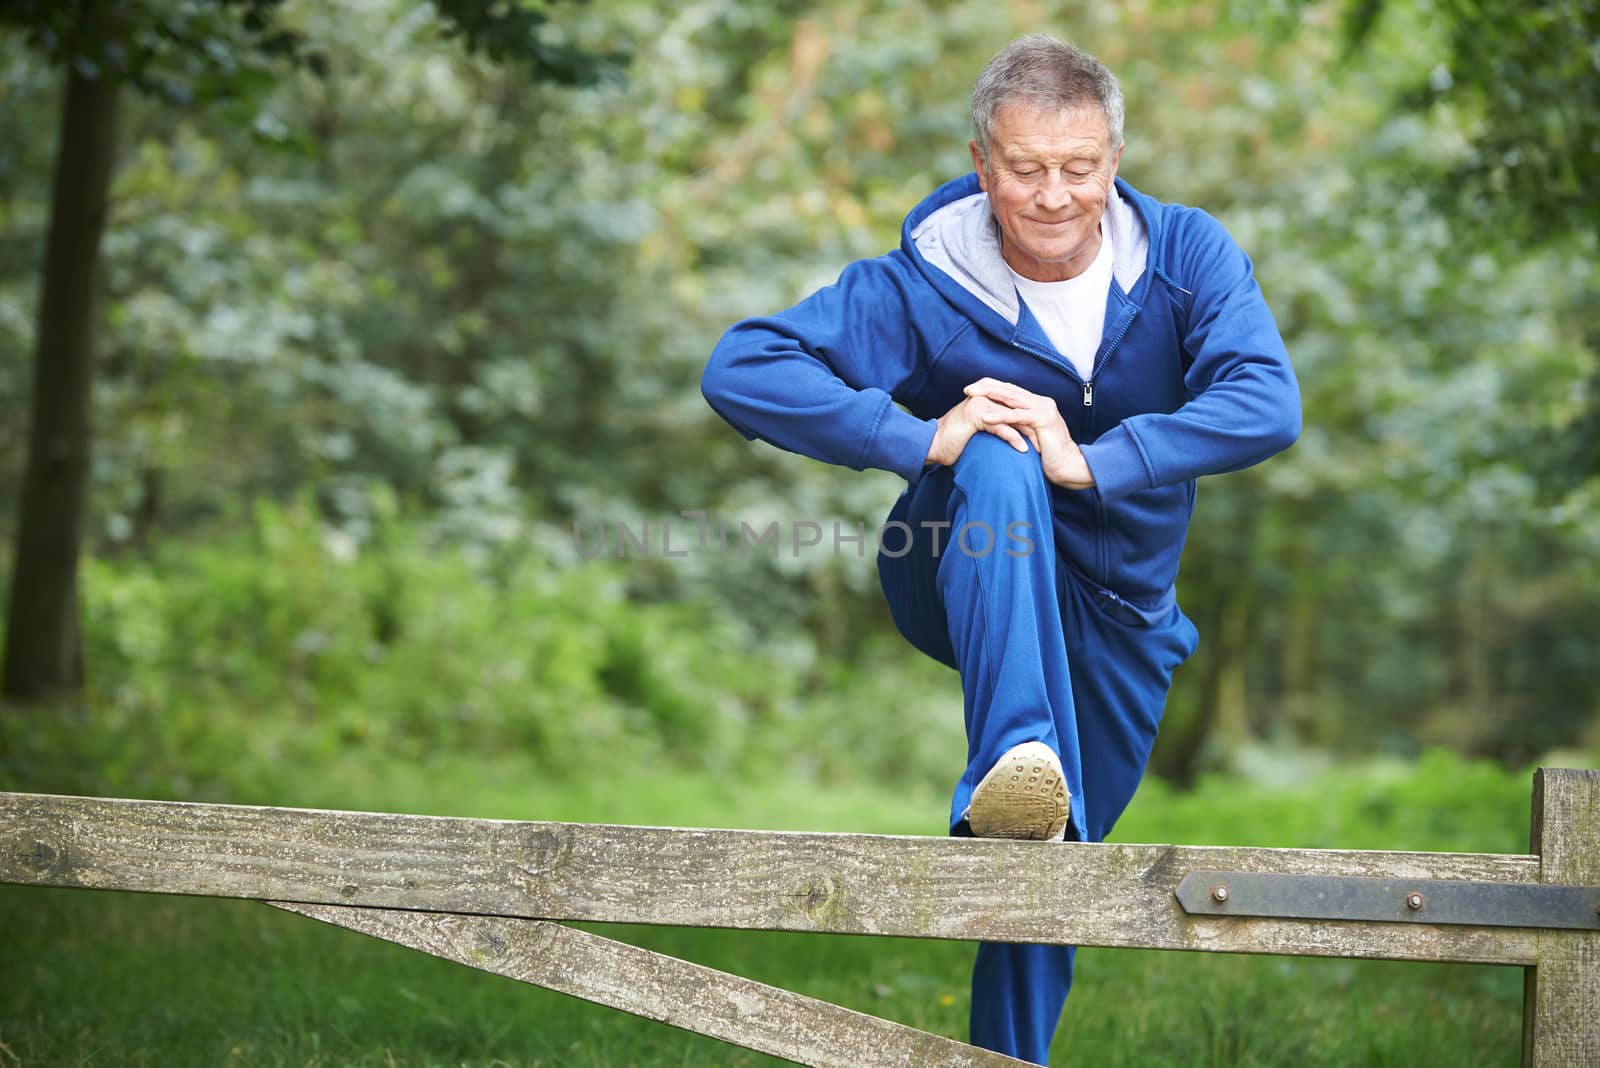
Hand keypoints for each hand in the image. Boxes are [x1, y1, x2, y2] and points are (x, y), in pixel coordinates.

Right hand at [926, 392, 1035, 467]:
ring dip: (1027, 434)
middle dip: (1033, 427)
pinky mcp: (976, 415)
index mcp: (986, 398)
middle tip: (1047, 442)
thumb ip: (993, 424)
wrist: (932, 446)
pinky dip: (1013, 439)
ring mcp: (980, 404)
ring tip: (1040, 448)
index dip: (1029, 421)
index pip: (1014, 408)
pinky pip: (1000, 426)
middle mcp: (984, 397)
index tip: (1043, 436)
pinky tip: (1023, 449)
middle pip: (1016, 411)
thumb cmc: (953, 442)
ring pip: (1011, 418)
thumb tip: (1011, 432)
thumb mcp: (978, 430)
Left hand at [961, 378, 1094, 488]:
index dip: (991, 387)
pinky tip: (985, 417)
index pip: (1011, 390)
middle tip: (966, 389)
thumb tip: (1000, 424)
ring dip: (990, 396)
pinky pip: (1018, 416)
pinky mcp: (1044, 420)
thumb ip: (1019, 426)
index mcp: (1038, 403)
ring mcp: (1044, 409)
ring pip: (1012, 399)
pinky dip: (1000, 416)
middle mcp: (1042, 402)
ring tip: (972, 396)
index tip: (971, 389)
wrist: (1069, 466)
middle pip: (1009, 390)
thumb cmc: (1050, 455)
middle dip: (986, 387)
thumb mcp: (1031, 435)